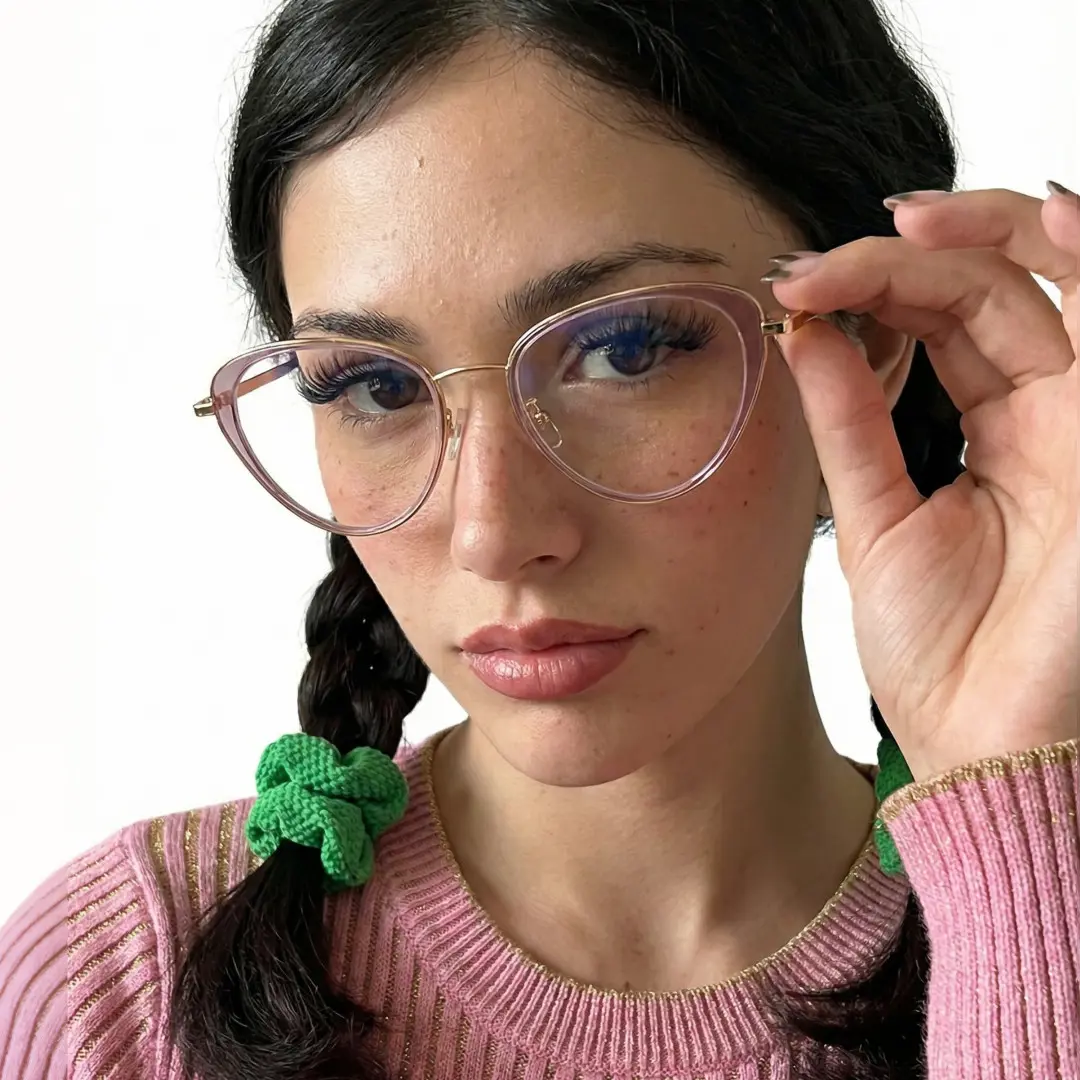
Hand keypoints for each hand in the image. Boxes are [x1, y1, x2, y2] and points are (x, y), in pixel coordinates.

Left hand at [767, 184, 1078, 781]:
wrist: (984, 749)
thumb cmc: (941, 654)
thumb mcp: (875, 518)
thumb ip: (850, 424)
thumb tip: (803, 334)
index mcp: (996, 432)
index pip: (949, 318)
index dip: (878, 286)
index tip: (794, 287)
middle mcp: (1052, 417)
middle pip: (995, 286)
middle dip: (912, 255)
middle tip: (824, 264)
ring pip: (1055, 287)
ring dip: (990, 235)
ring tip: (904, 221)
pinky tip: (1047, 219)